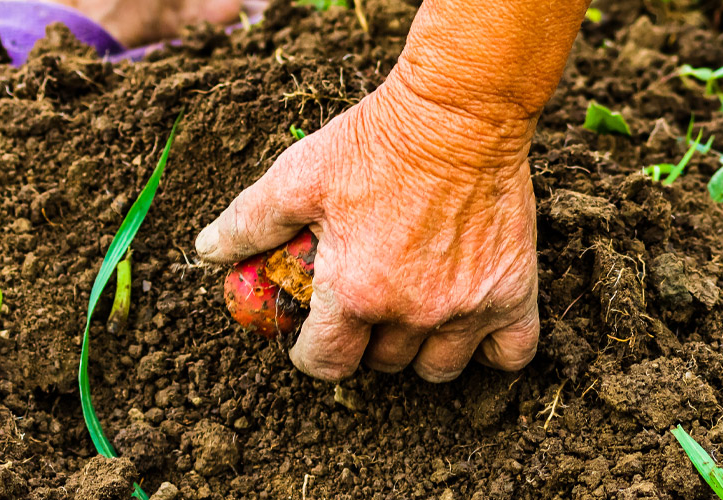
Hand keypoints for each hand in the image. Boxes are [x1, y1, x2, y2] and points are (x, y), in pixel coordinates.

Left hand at [195, 67, 540, 381]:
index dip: (312, 353)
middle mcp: (412, 311)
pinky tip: (470, 323)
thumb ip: (248, 222)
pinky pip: (510, 355)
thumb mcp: (297, 177)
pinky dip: (490, 350)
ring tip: (413, 311)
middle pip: (382, 363)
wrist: (458, 111)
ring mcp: (467, 307)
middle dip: (366, 342)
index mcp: (354, 291)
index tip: (314, 337)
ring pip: (437, 368)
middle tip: (365, 305)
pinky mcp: (515, 292)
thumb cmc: (375, 142)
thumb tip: (207, 252)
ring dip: (420, 349)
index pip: (326, 363)